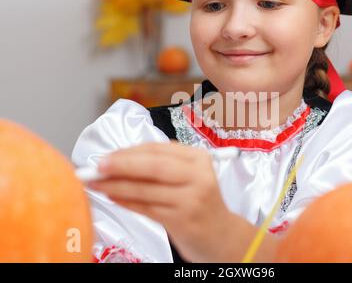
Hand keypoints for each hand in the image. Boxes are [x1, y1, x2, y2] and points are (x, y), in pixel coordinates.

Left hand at [88, 141, 234, 261]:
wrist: (221, 235)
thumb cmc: (199, 202)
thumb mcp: (189, 176)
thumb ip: (161, 165)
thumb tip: (119, 160)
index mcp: (198, 158)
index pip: (158, 149)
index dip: (128, 151)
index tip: (107, 155)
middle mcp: (198, 176)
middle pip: (152, 166)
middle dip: (120, 165)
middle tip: (96, 167)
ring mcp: (191, 199)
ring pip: (146, 189)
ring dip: (116, 186)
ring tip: (97, 184)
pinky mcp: (183, 220)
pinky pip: (147, 208)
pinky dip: (127, 202)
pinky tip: (113, 197)